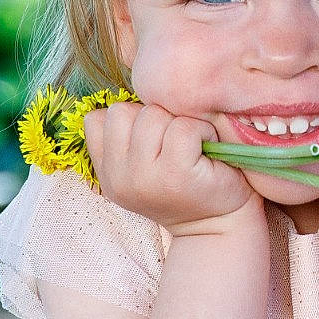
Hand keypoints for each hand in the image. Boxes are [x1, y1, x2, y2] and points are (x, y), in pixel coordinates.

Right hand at [84, 100, 261, 236]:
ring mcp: (145, 177)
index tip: (154, 142)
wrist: (222, 227)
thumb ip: (127, 138)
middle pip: (123, 111)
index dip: (130, 119)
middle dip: (155, 118)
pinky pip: (183, 127)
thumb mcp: (144, 167)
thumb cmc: (189, 187)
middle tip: (177, 145)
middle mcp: (119, 178)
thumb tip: (131, 92)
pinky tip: (208, 151)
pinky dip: (202, 131)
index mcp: (108, 174)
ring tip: (192, 148)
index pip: (97, 119)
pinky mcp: (176, 174)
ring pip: (152, 115)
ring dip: (179, 122)